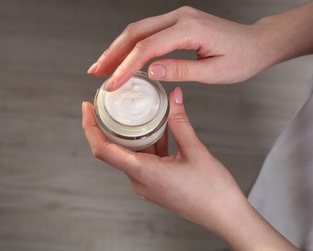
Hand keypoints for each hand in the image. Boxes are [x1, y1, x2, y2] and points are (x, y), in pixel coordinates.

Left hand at [82, 86, 239, 222]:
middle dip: (110, 126)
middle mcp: (140, 181)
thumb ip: (180, 121)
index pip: (103, 150)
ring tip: (141, 112)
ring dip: (134, 134)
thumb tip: (174, 96)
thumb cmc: (212, 191)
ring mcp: (147, 185)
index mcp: (144, 173)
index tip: (87, 107)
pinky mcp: (155, 185)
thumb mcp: (195, 150)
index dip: (90, 127)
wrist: (225, 215)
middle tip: (111, 103)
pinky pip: (144, 161)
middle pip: (114, 150)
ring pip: (131, 154)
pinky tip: (160, 130)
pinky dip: (148, 144)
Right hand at [87, 6, 270, 90]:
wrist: (257, 43)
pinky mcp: (178, 22)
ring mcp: (178, 17)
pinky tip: (123, 58)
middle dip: (112, 54)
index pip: (148, 48)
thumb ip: (181, 71)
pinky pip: (148, 31)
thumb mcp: (214, 72)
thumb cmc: (242, 59)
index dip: (126, 67)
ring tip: (102, 67)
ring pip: (138, 30)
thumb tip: (149, 72)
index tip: (112, 85)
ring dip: (118, 48)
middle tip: (96, 73)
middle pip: (136, 32)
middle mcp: (180, 17)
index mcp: (190, 29)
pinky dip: (132, 45)